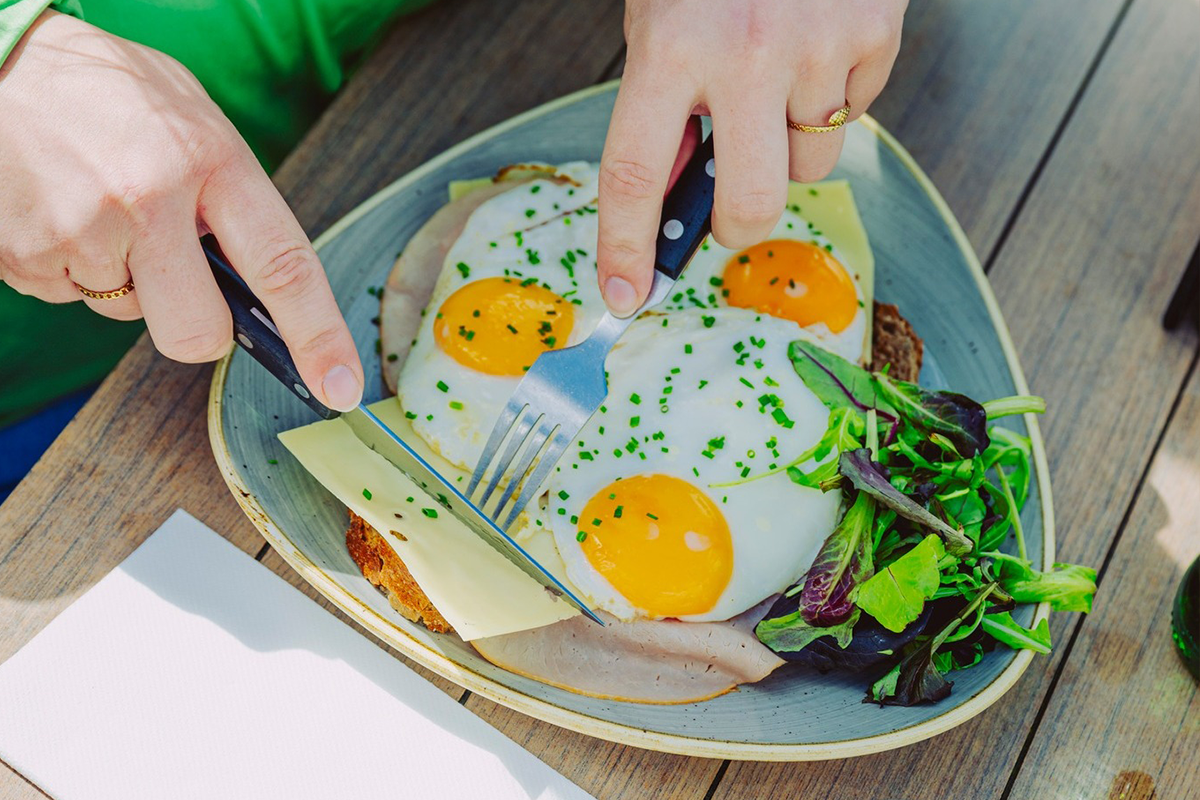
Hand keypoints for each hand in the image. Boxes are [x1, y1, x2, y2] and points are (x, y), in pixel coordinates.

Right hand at [0, 11, 363, 409]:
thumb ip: (231, 193)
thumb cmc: (103, 88)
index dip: (318, 336)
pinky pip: (72, 297)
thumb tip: (260, 273)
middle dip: (197, 326)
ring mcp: (83, 234)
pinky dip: (73, 267)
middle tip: (174, 270)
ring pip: (130, 314)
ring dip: (125, 278)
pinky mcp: (26, 258)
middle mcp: (148, 200)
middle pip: (199, 334)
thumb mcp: (191, 117)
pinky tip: (61, 210)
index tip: (339, 384)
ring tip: (98, 206)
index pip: (284, 267)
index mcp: (210, 159)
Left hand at [597, 0, 905, 314]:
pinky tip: (817, 43)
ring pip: (812, 162)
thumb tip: (679, 191)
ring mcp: (816, 46)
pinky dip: (836, 93)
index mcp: (668, 46)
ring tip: (779, 73)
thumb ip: (665, 103)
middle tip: (733, 201)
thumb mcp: (661, 19)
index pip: (635, 175)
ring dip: (792, 141)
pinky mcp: (874, 33)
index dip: (627, 247)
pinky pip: (857, 110)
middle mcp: (744, 53)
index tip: (623, 296)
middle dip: (740, 222)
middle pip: (752, 206)